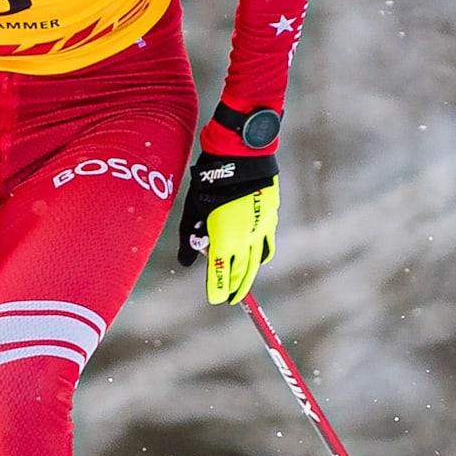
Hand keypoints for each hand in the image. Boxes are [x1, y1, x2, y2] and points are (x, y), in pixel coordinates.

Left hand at [176, 151, 278, 304]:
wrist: (241, 157)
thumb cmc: (210, 182)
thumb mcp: (193, 210)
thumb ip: (188, 239)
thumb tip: (185, 263)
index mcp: (226, 239)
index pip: (220, 273)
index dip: (217, 289)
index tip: (215, 299)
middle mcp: (246, 239)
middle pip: (240, 272)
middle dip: (233, 287)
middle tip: (229, 299)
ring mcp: (260, 230)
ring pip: (255, 262)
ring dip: (247, 276)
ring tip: (241, 286)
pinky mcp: (269, 220)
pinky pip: (265, 246)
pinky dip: (259, 257)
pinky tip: (257, 261)